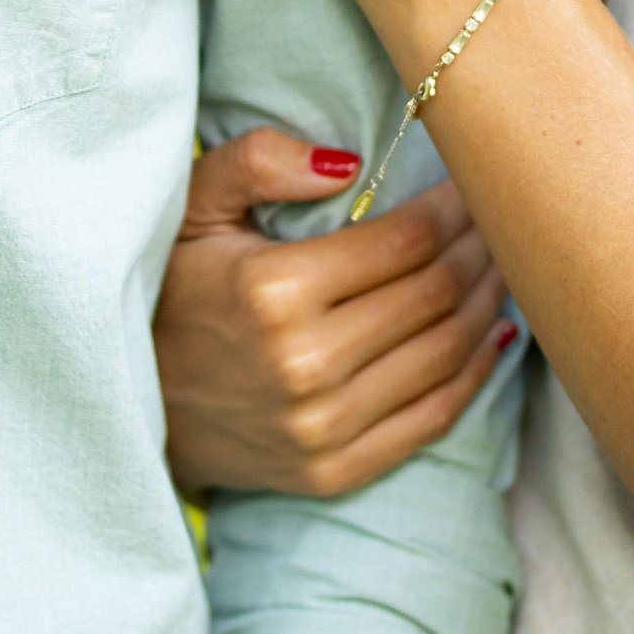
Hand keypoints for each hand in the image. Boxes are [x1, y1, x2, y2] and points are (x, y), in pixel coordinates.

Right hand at [158, 127, 515, 496]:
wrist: (128, 402)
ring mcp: (321, 427)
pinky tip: (496, 335)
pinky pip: (432, 418)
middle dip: (480, 248)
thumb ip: (257, 162)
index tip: (473, 183)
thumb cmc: (169, 289)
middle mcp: (303, 365)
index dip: (453, 208)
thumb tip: (347, 162)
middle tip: (502, 218)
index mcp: (271, 291)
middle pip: (435, 294)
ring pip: (445, 353)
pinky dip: (476, 374)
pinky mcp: (332, 471)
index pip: (404, 240)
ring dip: (489, 303)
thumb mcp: (193, 208)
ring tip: (505, 265)